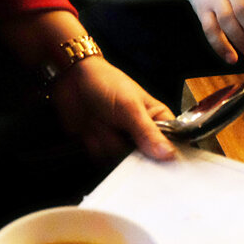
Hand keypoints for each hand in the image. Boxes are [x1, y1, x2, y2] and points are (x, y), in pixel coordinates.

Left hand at [49, 55, 176, 162]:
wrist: (72, 80)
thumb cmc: (105, 83)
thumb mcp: (130, 107)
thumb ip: (148, 132)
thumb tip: (169, 154)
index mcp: (157, 120)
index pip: (171, 146)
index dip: (166, 158)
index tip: (157, 159)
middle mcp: (142, 134)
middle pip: (146, 161)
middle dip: (130, 152)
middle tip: (121, 135)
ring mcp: (122, 142)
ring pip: (123, 162)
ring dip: (109, 145)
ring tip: (103, 124)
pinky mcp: (104, 148)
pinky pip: (104, 161)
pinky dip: (96, 148)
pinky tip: (92, 132)